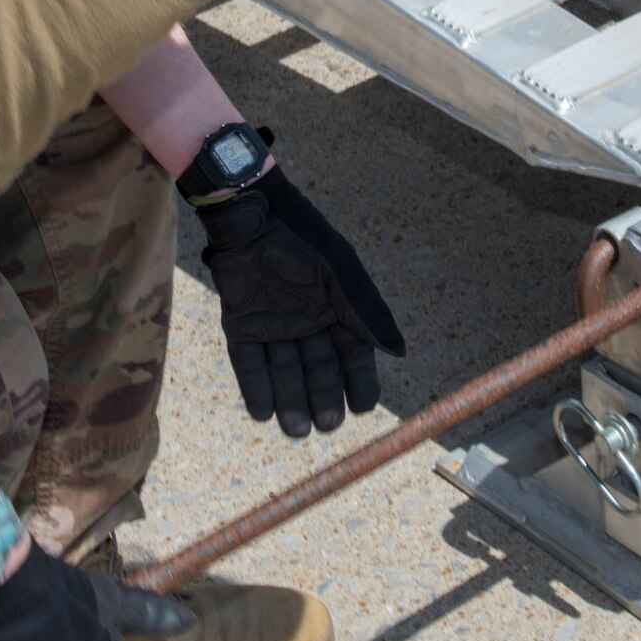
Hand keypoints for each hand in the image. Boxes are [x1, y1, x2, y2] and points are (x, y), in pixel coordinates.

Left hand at [195, 164, 404, 436]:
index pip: (353, 355)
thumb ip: (365, 310)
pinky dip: (256, 385)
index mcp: (337, 308)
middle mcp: (307, 321)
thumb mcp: (341, 271)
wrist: (249, 211)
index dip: (358, 381)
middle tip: (325, 424)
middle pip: (318, 369)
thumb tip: (399, 353)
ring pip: (284, 371)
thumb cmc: (302, 236)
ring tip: (294, 429)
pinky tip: (262, 411)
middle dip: (322, 397)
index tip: (362, 407)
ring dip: (289, 400)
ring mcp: (273, 324)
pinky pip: (249, 361)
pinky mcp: (241, 323)